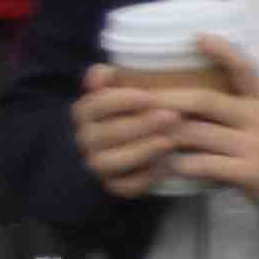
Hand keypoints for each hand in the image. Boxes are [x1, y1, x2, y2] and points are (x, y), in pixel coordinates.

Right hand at [71, 65, 198, 195]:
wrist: (147, 136)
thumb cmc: (140, 106)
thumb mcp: (129, 85)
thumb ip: (113, 77)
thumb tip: (101, 72)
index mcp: (86, 111)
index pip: (95, 105)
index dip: (121, 101)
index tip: (150, 96)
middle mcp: (87, 139)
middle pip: (105, 134)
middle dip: (139, 125)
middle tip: (172, 116)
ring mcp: (98, 164)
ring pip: (110, 162)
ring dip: (141, 151)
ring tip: (170, 141)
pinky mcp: (114, 185)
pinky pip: (124, 186)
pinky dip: (144, 178)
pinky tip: (168, 166)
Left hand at [149, 40, 258, 233]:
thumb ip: (236, 122)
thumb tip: (191, 118)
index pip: (244, 69)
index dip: (222, 51)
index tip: (197, 36)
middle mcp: (258, 119)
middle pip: (203, 99)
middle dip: (165, 99)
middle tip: (133, 98)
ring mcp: (253, 145)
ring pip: (195, 133)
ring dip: (162, 137)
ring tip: (134, 138)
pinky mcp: (249, 172)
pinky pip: (202, 165)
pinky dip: (177, 167)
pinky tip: (161, 169)